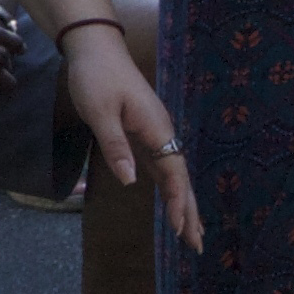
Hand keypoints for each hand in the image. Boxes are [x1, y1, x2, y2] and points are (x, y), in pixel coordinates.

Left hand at [56, 18, 202, 244]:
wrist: (96, 48)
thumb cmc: (95, 77)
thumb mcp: (99, 112)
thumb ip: (115, 146)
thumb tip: (131, 181)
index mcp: (156, 128)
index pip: (173, 173)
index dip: (179, 202)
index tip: (181, 229)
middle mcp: (162, 132)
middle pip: (181, 178)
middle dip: (190, 211)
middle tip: (198, 245)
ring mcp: (155, 132)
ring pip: (174, 174)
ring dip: (183, 202)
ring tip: (192, 232)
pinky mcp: (144, 131)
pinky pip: (162, 165)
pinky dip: (169, 186)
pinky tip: (172, 201)